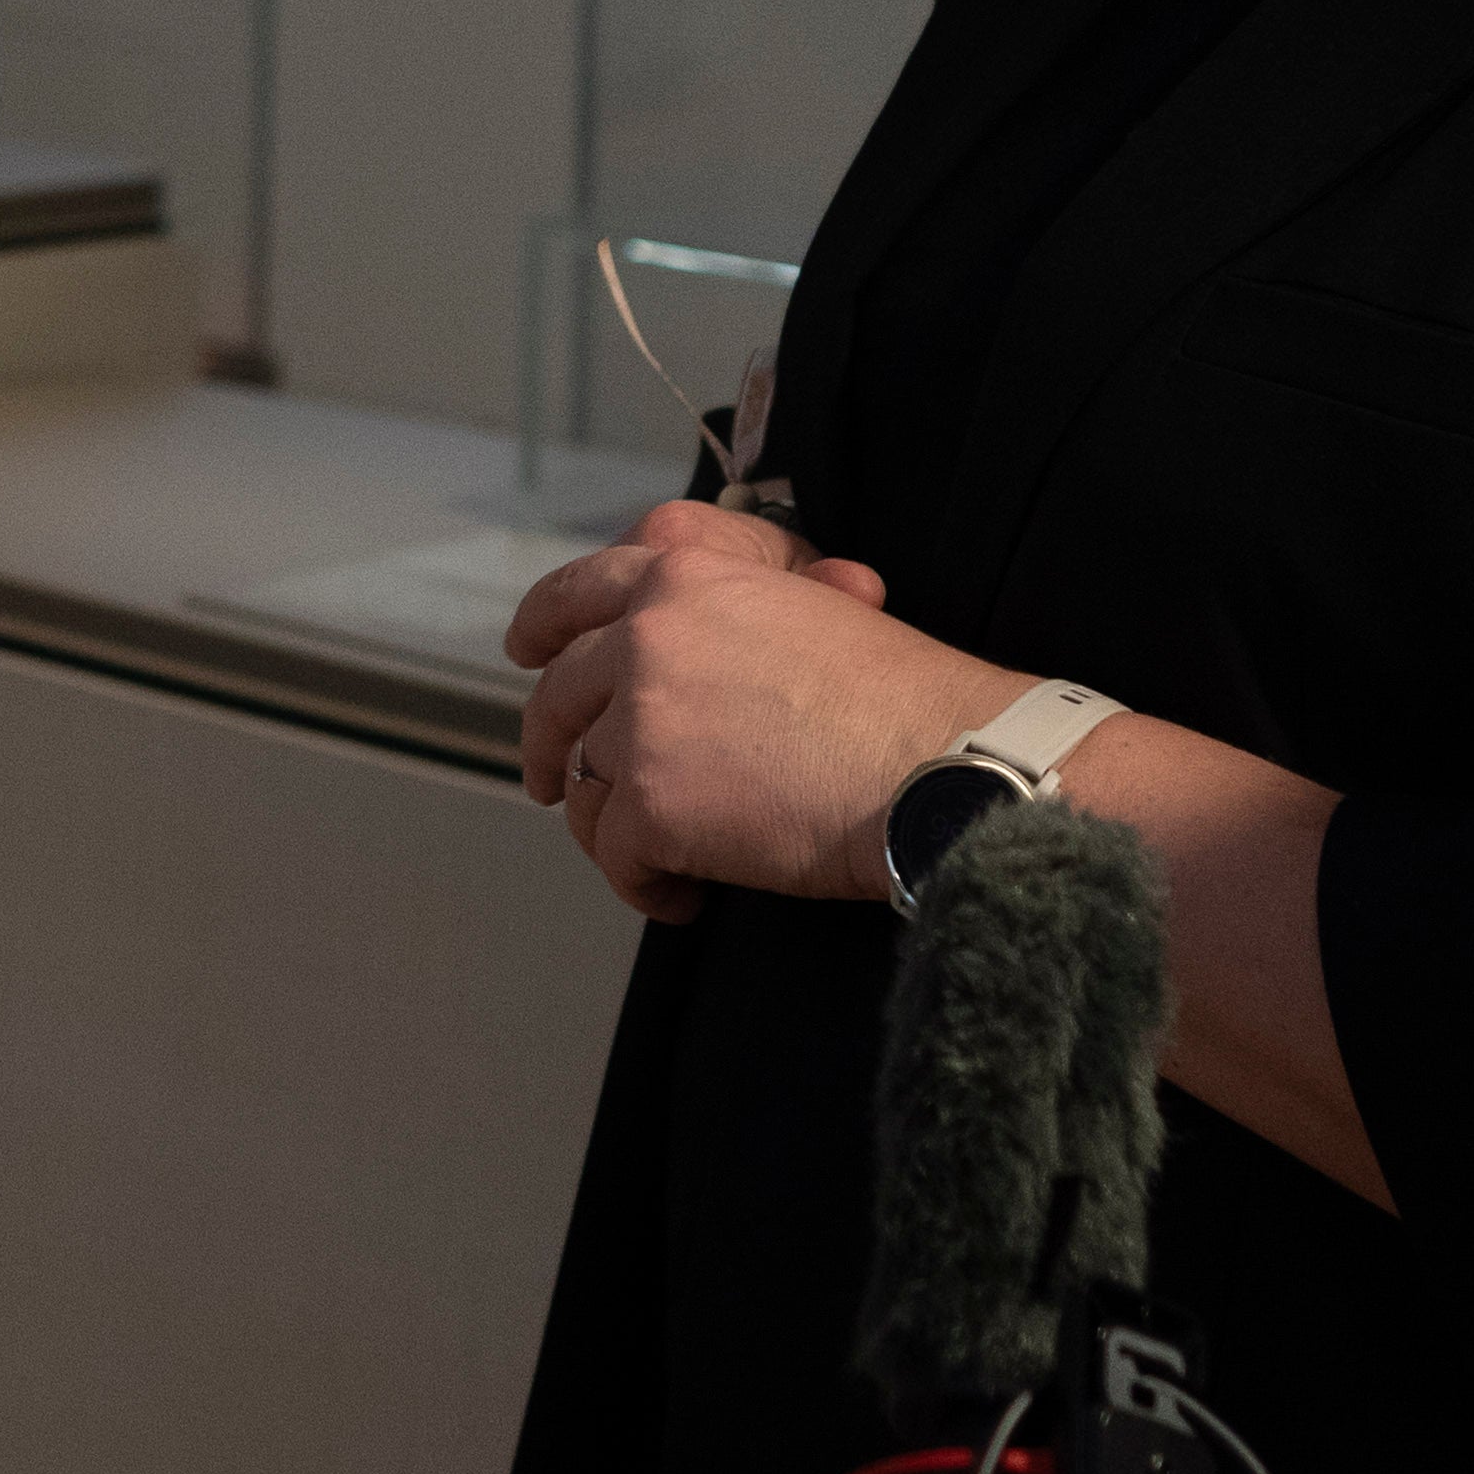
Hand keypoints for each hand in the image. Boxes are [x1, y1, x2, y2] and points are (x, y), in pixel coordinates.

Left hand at [504, 497, 945, 912]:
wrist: (944, 766)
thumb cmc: (908, 697)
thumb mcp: (825, 605)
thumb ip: (759, 594)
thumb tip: (739, 602)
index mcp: (688, 575)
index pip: (582, 587)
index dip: (546, 622)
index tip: (528, 650)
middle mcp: (647, 633)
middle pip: (558, 690)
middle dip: (549, 739)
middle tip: (552, 778)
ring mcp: (640, 718)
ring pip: (580, 779)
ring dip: (606, 823)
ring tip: (653, 857)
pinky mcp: (647, 802)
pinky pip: (615, 855)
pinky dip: (644, 885)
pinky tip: (685, 898)